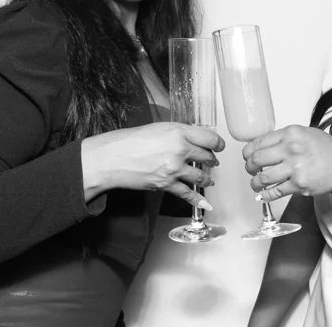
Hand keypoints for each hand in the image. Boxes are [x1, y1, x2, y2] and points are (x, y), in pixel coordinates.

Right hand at [81, 122, 224, 208]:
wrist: (112, 158)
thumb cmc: (132, 140)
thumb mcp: (161, 128)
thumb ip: (181, 133)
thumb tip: (196, 139)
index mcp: (179, 132)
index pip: (210, 138)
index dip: (218, 143)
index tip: (219, 146)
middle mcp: (180, 149)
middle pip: (207, 156)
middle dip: (211, 160)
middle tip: (212, 160)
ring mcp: (174, 168)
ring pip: (200, 175)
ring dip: (206, 178)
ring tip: (209, 178)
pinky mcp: (166, 184)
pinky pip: (187, 193)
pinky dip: (198, 199)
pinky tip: (206, 203)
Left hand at [242, 125, 331, 202]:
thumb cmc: (328, 151)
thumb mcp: (307, 133)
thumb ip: (286, 137)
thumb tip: (264, 144)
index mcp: (292, 133)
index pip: (259, 141)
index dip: (248, 151)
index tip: (247, 156)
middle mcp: (292, 149)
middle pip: (256, 159)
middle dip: (249, 167)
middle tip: (250, 169)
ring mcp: (295, 168)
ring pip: (262, 178)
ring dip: (255, 183)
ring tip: (256, 183)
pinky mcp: (298, 185)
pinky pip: (274, 192)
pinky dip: (265, 195)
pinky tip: (264, 194)